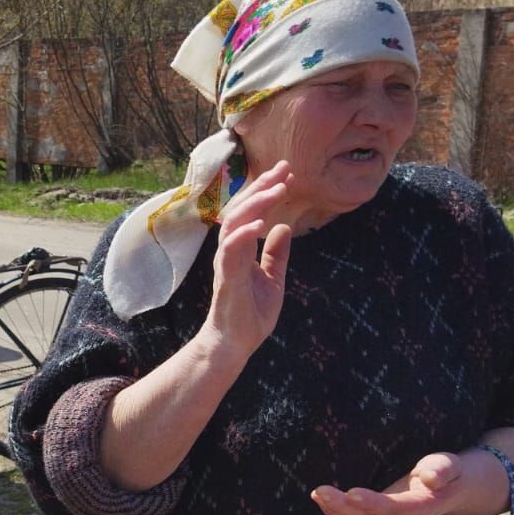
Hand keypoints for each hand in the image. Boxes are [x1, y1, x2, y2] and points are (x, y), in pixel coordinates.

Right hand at [201, 161, 294, 358]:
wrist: (235, 344)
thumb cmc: (250, 314)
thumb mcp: (273, 278)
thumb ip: (276, 253)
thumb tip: (283, 226)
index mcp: (240, 249)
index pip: (252, 212)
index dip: (267, 191)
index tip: (287, 173)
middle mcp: (229, 251)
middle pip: (241, 210)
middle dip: (262, 188)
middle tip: (284, 170)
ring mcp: (226, 263)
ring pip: (234, 224)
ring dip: (255, 205)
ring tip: (276, 190)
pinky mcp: (226, 279)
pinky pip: (230, 252)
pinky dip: (244, 235)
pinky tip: (261, 224)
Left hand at [312, 451, 471, 514]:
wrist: (449, 489)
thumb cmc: (446, 473)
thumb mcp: (449, 465)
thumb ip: (442, 471)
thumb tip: (430, 479)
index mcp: (422, 507)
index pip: (395, 509)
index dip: (373, 504)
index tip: (351, 493)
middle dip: (343, 507)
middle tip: (321, 492)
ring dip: (335, 512)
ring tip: (318, 495)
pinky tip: (322, 501)